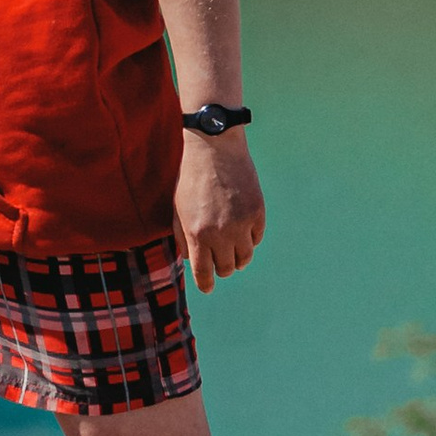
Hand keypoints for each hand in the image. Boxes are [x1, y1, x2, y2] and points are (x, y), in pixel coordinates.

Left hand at [173, 133, 264, 294]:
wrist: (214, 148)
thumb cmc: (191, 178)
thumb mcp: (177, 209)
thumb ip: (183, 237)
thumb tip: (192, 260)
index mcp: (198, 234)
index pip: (204, 272)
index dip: (206, 284)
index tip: (208, 287)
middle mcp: (222, 233)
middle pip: (227, 268)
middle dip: (222, 269)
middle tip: (219, 263)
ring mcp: (242, 223)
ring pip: (245, 257)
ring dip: (238, 257)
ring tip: (232, 250)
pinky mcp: (258, 212)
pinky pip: (257, 238)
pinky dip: (250, 238)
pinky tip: (242, 230)